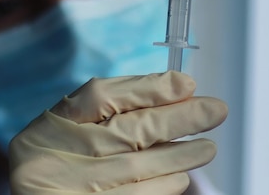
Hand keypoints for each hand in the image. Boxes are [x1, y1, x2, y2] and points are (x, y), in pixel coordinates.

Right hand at [9, 72, 227, 193]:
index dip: (148, 89)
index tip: (187, 84)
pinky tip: (180, 178)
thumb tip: (178, 88)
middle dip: (177, 119)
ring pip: (135, 168)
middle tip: (216, 111)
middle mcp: (55, 157)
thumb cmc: (60, 161)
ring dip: (178, 157)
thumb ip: (116, 105)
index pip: (100, 97)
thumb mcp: (72, 128)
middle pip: (125, 131)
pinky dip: (162, 186)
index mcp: (52, 127)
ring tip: (207, 148)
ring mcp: (69, 190)